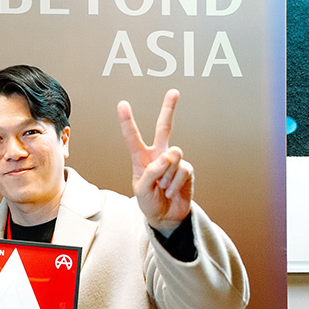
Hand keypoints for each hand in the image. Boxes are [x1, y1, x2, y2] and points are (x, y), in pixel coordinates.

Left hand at [118, 89, 192, 235]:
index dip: (128, 121)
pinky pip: (182, 171)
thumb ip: (152, 171)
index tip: (122, 104)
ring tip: (162, 187)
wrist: (166, 216)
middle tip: (174, 92)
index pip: (133, 137)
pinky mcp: (187, 170)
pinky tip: (172, 191)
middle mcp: (158, 155)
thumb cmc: (149, 202)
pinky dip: (175, 184)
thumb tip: (170, 154)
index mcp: (141, 158)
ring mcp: (173, 161)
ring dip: (166, 176)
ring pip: (173, 156)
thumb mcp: (142, 189)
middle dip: (169, 109)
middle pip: (164, 128)